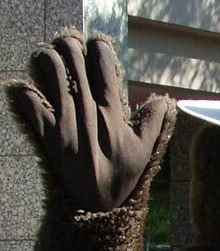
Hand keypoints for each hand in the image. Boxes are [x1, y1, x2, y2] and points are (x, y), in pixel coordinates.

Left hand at [5, 32, 174, 211]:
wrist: (96, 206)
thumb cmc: (121, 178)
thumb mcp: (144, 151)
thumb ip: (153, 122)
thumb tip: (164, 100)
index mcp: (111, 111)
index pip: (102, 62)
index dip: (98, 45)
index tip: (96, 46)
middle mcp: (86, 110)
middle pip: (73, 56)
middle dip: (70, 44)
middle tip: (69, 48)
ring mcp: (64, 120)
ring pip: (50, 68)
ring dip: (47, 57)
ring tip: (49, 59)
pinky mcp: (45, 133)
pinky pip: (29, 100)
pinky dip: (25, 91)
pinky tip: (29, 92)